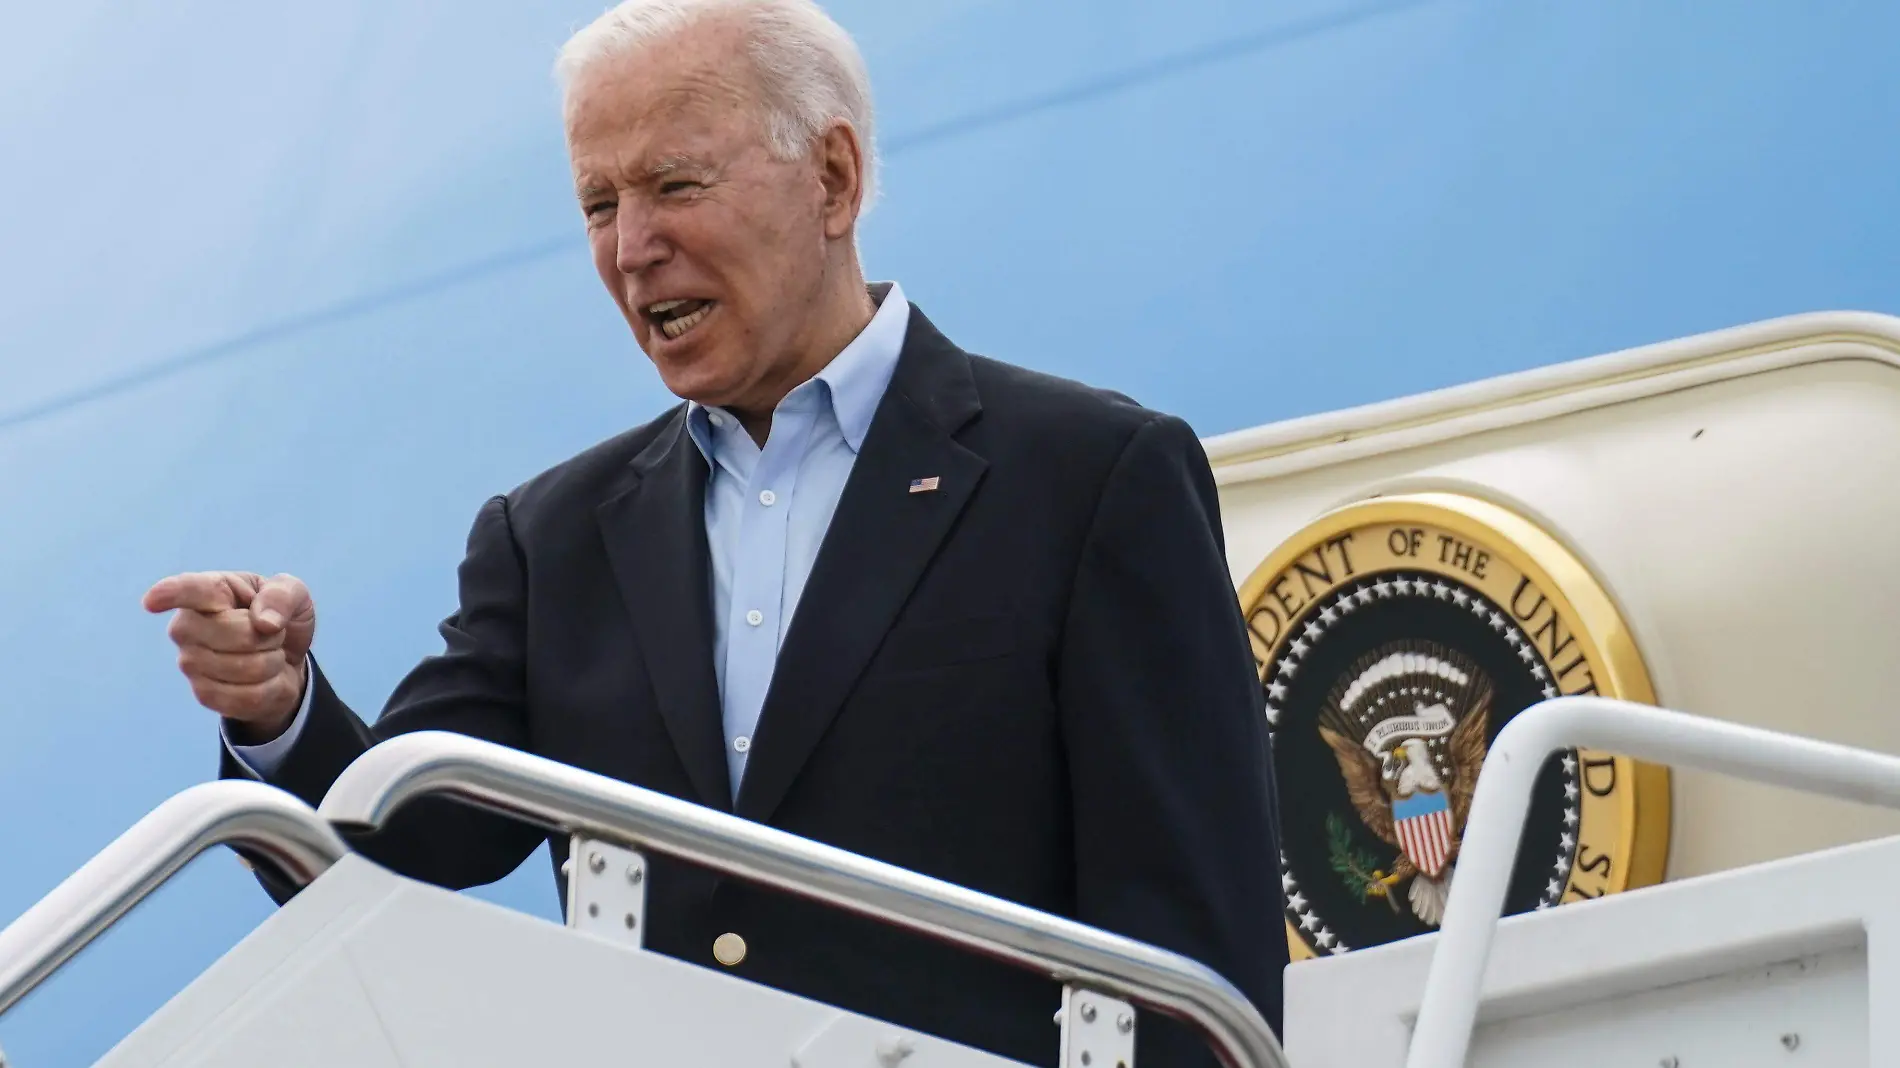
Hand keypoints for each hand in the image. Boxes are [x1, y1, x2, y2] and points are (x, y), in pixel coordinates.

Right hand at [143, 571, 316, 743]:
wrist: (286, 660)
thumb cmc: (280, 617)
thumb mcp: (296, 596)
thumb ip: (284, 595)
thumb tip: (264, 622)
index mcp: (210, 591)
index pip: (187, 590)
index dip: (170, 595)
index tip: (152, 602)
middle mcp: (188, 626)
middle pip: (238, 634)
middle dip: (271, 637)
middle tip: (269, 634)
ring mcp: (191, 663)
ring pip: (248, 668)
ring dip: (273, 663)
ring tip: (265, 654)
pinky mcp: (204, 694)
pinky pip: (250, 697)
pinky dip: (271, 688)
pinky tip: (261, 679)